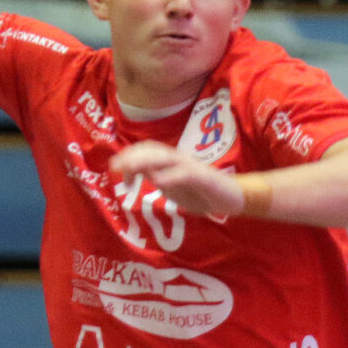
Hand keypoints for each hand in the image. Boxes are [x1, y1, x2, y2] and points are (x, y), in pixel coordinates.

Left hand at [111, 141, 245, 216]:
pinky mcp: (203, 177)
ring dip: (145, 162)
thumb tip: (137, 174)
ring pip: (165, 158)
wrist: (232, 197)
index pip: (147, 150)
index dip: (129, 155)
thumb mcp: (173, 188)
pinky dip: (170, 176)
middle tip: (115, 167)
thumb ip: (157, 178)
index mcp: (171, 162)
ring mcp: (191, 167)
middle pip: (152, 151)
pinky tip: (157, 182)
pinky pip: (185, 174)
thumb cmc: (202, 193)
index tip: (114, 168)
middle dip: (131, 157)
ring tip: (129, 169)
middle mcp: (179, 160)